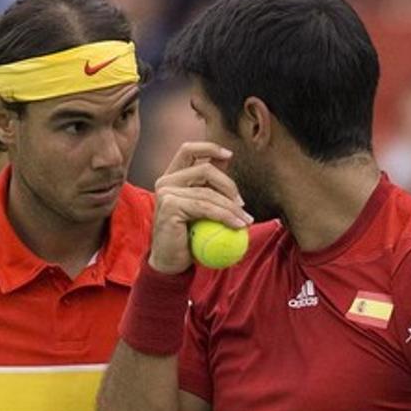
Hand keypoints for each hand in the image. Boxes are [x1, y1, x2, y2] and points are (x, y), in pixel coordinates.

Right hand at [150, 142, 252, 274]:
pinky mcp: (170, 206)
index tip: (229, 155)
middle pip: (205, 169)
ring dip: (232, 207)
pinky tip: (238, 225)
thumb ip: (209, 186)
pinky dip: (226, 216)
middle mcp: (165, 181)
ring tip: (245, 221)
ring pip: (208, 192)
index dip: (209, 147)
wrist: (170, 262)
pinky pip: (206, 207)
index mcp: (171, 177)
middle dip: (229, 185)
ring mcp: (166, 192)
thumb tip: (227, 159)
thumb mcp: (201, 208)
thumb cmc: (187, 237)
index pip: (188, 150)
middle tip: (242, 204)